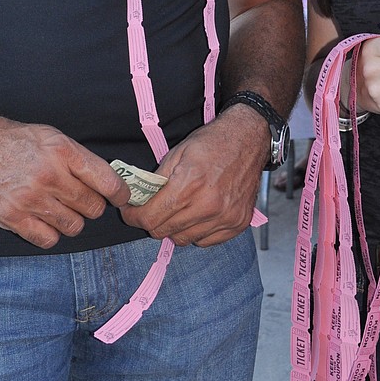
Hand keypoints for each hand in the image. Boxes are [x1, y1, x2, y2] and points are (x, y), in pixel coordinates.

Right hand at [0, 114, 129, 248]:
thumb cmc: (19, 141)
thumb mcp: (54, 137)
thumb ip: (81, 159)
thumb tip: (110, 183)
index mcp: (63, 151)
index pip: (108, 182)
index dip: (120, 194)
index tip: (120, 197)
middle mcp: (49, 176)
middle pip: (93, 208)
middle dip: (93, 205)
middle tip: (82, 199)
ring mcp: (30, 199)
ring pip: (74, 227)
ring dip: (72, 220)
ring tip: (61, 208)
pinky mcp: (12, 218)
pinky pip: (49, 240)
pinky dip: (51, 233)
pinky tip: (45, 219)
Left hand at [119, 105, 268, 246]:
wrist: (248, 138)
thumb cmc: (212, 142)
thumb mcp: (177, 152)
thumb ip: (156, 180)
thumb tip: (138, 200)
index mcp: (189, 185)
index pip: (149, 218)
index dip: (133, 216)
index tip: (131, 212)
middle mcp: (208, 205)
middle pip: (164, 232)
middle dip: (153, 221)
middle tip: (154, 209)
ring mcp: (225, 217)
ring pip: (184, 239)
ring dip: (175, 228)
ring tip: (179, 210)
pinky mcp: (238, 223)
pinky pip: (206, 241)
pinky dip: (197, 232)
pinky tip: (198, 214)